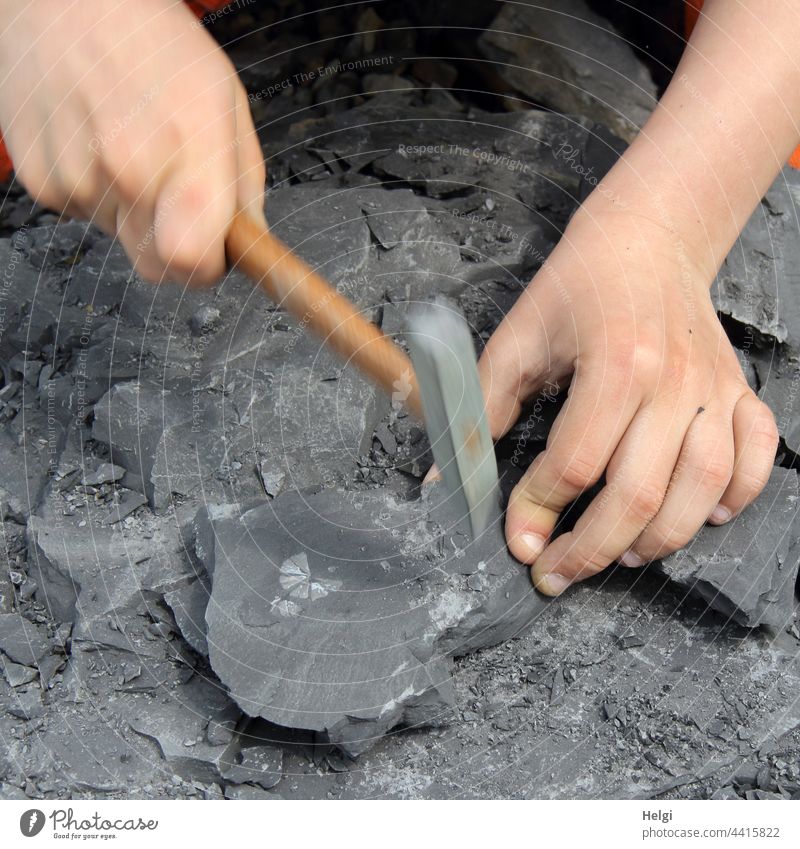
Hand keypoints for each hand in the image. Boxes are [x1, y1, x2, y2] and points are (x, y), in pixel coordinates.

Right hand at [0, 0, 264, 283]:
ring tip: (129, 149)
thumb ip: (244, 184)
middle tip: (174, 192)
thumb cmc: (155, 45)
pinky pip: (83, 215)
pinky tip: (95, 144)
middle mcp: (127, 164)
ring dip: (132, 212)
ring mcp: (77, 174)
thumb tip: (247, 244)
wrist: (64, 0)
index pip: (193, 260)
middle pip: (156, 266)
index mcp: (188, 145)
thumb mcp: (226, 101)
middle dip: (172, 242)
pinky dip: (95, 193)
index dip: (207, 268)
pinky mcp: (38, 179)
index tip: (214, 253)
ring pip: (120, 240)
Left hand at [481, 206, 777, 595]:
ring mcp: (714, 388)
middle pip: (638, 494)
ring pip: (702, 489)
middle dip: (591, 550)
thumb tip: (448, 479)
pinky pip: (756, 457)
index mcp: (614, 364)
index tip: (517, 538)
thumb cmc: (576, 288)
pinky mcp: (739, 389)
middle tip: (557, 571)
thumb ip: (479, 410)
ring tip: (623, 555)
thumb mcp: (516, 339)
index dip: (538, 511)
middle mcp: (673, 382)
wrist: (646, 239)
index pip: (575, 464)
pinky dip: (735, 497)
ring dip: (662, 539)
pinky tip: (703, 517)